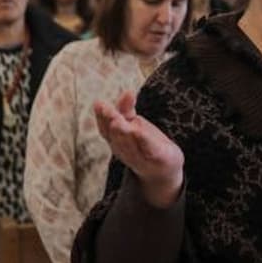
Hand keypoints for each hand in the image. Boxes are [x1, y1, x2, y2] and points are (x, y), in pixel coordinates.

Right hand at [94, 91, 183, 207]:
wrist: (162, 171)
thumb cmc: (144, 143)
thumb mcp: (133, 123)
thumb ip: (127, 108)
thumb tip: (127, 91)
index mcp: (115, 141)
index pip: (105, 128)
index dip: (101, 116)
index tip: (99, 104)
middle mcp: (124, 150)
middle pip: (116, 137)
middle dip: (113, 124)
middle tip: (112, 114)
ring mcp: (140, 157)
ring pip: (129, 146)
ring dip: (124, 134)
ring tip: (120, 122)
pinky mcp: (157, 159)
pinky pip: (149, 150)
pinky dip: (143, 142)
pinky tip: (138, 132)